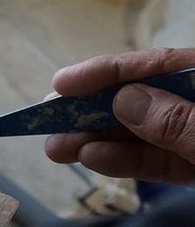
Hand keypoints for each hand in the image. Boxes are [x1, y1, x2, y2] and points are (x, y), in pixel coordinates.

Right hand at [45, 48, 194, 182]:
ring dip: (98, 140)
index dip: (105, 72)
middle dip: (93, 111)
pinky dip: (124, 161)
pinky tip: (91, 158)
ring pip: (142, 134)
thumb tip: (124, 100)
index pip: (156, 65)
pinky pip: (156, 161)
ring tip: (58, 148)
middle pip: (142, 99)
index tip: (62, 83)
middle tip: (49, 119)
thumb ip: (176, 120)